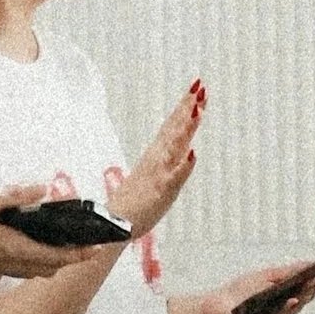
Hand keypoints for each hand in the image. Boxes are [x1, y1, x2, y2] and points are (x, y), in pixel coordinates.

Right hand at [105, 82, 202, 237]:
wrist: (114, 227)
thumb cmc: (135, 207)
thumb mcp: (159, 182)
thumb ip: (174, 166)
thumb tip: (188, 151)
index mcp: (155, 157)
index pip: (172, 127)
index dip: (184, 108)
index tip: (196, 88)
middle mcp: (156, 161)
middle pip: (174, 129)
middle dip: (187, 107)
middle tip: (200, 85)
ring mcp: (158, 175)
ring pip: (174, 146)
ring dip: (186, 127)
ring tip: (198, 107)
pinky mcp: (160, 193)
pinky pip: (174, 178)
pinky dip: (184, 165)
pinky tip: (193, 152)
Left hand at [199, 261, 314, 313]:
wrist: (218, 306)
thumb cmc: (243, 290)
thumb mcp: (267, 276)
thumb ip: (288, 272)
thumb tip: (310, 263)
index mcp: (288, 300)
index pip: (308, 291)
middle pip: (303, 301)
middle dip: (314, 288)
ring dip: (300, 300)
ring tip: (307, 286)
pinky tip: (289, 302)